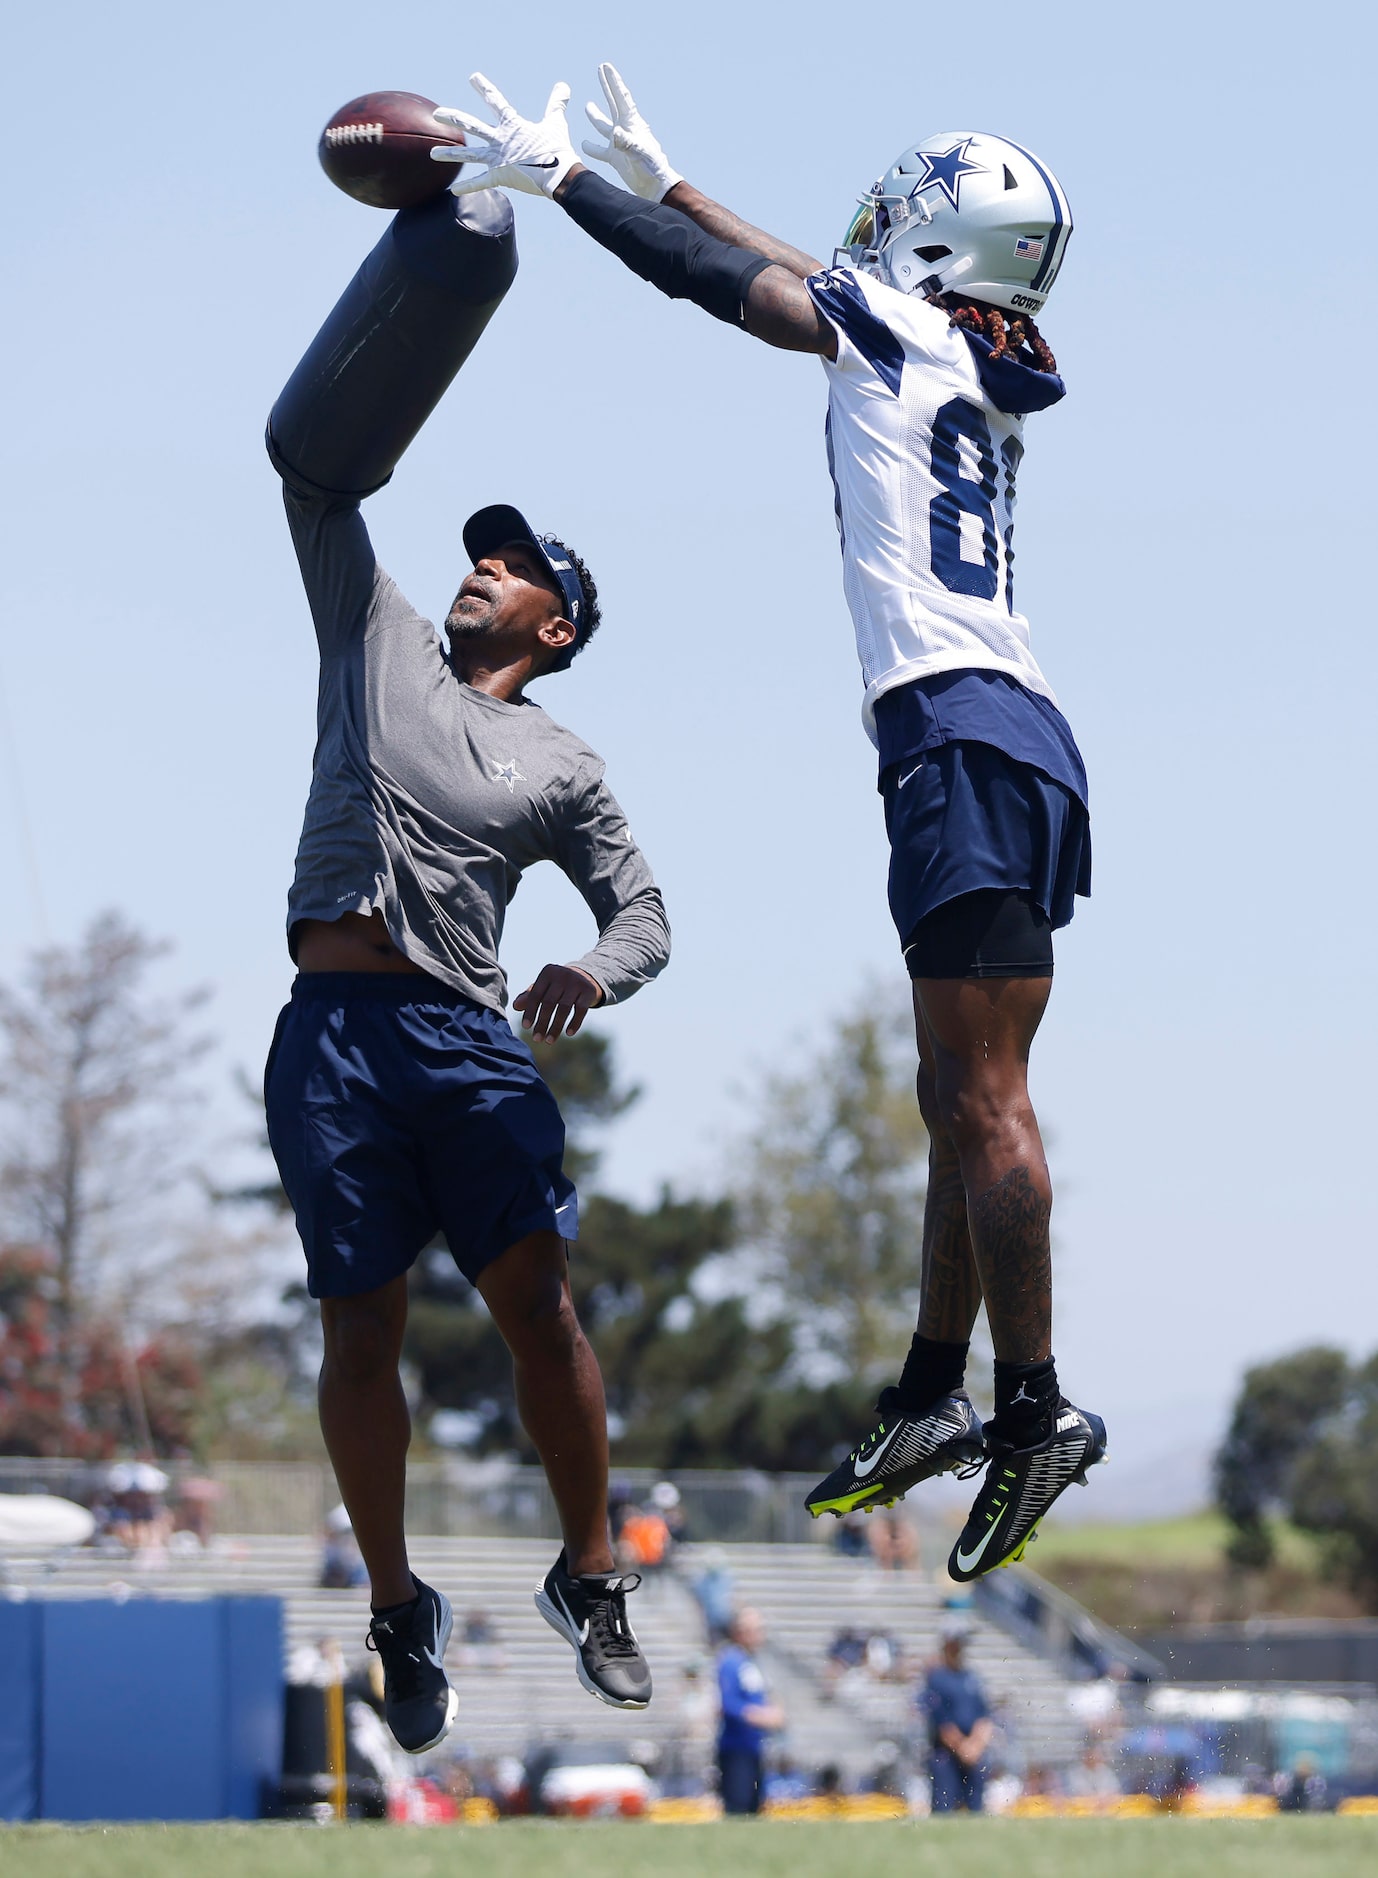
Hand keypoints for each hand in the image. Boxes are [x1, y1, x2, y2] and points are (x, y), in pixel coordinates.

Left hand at [431, 74, 579, 198]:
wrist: (560, 175)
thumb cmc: (558, 149)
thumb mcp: (556, 123)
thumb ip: (556, 104)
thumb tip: (564, 86)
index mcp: (512, 125)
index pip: (496, 100)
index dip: (484, 88)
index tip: (473, 78)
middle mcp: (500, 139)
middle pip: (471, 125)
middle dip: (452, 118)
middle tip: (437, 113)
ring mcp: (498, 159)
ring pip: (468, 155)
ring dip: (449, 154)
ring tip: (432, 153)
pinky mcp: (500, 177)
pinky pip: (480, 183)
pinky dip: (467, 188)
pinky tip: (453, 190)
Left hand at [513, 963, 602, 1039]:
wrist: (586, 976)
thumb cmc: (558, 985)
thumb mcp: (544, 987)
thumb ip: (529, 996)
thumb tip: (515, 1006)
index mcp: (548, 973)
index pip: (535, 995)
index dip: (530, 1011)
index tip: (526, 1027)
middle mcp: (562, 975)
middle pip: (549, 1003)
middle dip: (542, 1023)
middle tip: (537, 1039)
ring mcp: (577, 982)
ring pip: (564, 1008)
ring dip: (556, 1027)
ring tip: (549, 1041)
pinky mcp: (589, 991)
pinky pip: (581, 1010)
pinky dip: (574, 1023)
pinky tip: (568, 1034)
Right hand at [581, 63, 681, 201]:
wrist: (655, 185)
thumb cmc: (652, 167)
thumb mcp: (640, 152)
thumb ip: (627, 142)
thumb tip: (614, 133)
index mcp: (632, 123)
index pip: (621, 97)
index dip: (613, 81)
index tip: (605, 67)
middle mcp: (625, 129)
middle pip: (613, 103)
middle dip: (606, 86)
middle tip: (600, 70)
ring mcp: (619, 143)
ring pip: (604, 125)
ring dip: (595, 116)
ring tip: (587, 106)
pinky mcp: (615, 157)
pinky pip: (600, 150)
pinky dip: (592, 147)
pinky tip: (584, 144)